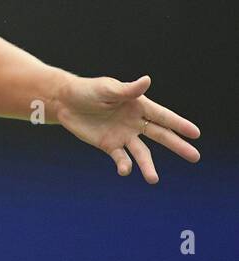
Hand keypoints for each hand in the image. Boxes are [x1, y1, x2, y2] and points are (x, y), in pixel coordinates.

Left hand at [56, 74, 200, 183]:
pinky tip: (124, 171)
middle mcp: (135, 122)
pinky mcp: (109, 145)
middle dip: (177, 145)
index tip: (196, 134)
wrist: (65, 102)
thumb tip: (147, 81)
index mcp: (138, 106)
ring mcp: (123, 135)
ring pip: (141, 152)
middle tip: (195, 157)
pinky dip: (124, 165)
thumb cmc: (87, 90)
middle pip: (160, 135)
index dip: (179, 124)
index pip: (163, 116)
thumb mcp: (107, 89)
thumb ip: (127, 90)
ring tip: (153, 179)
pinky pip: (120, 157)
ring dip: (147, 165)